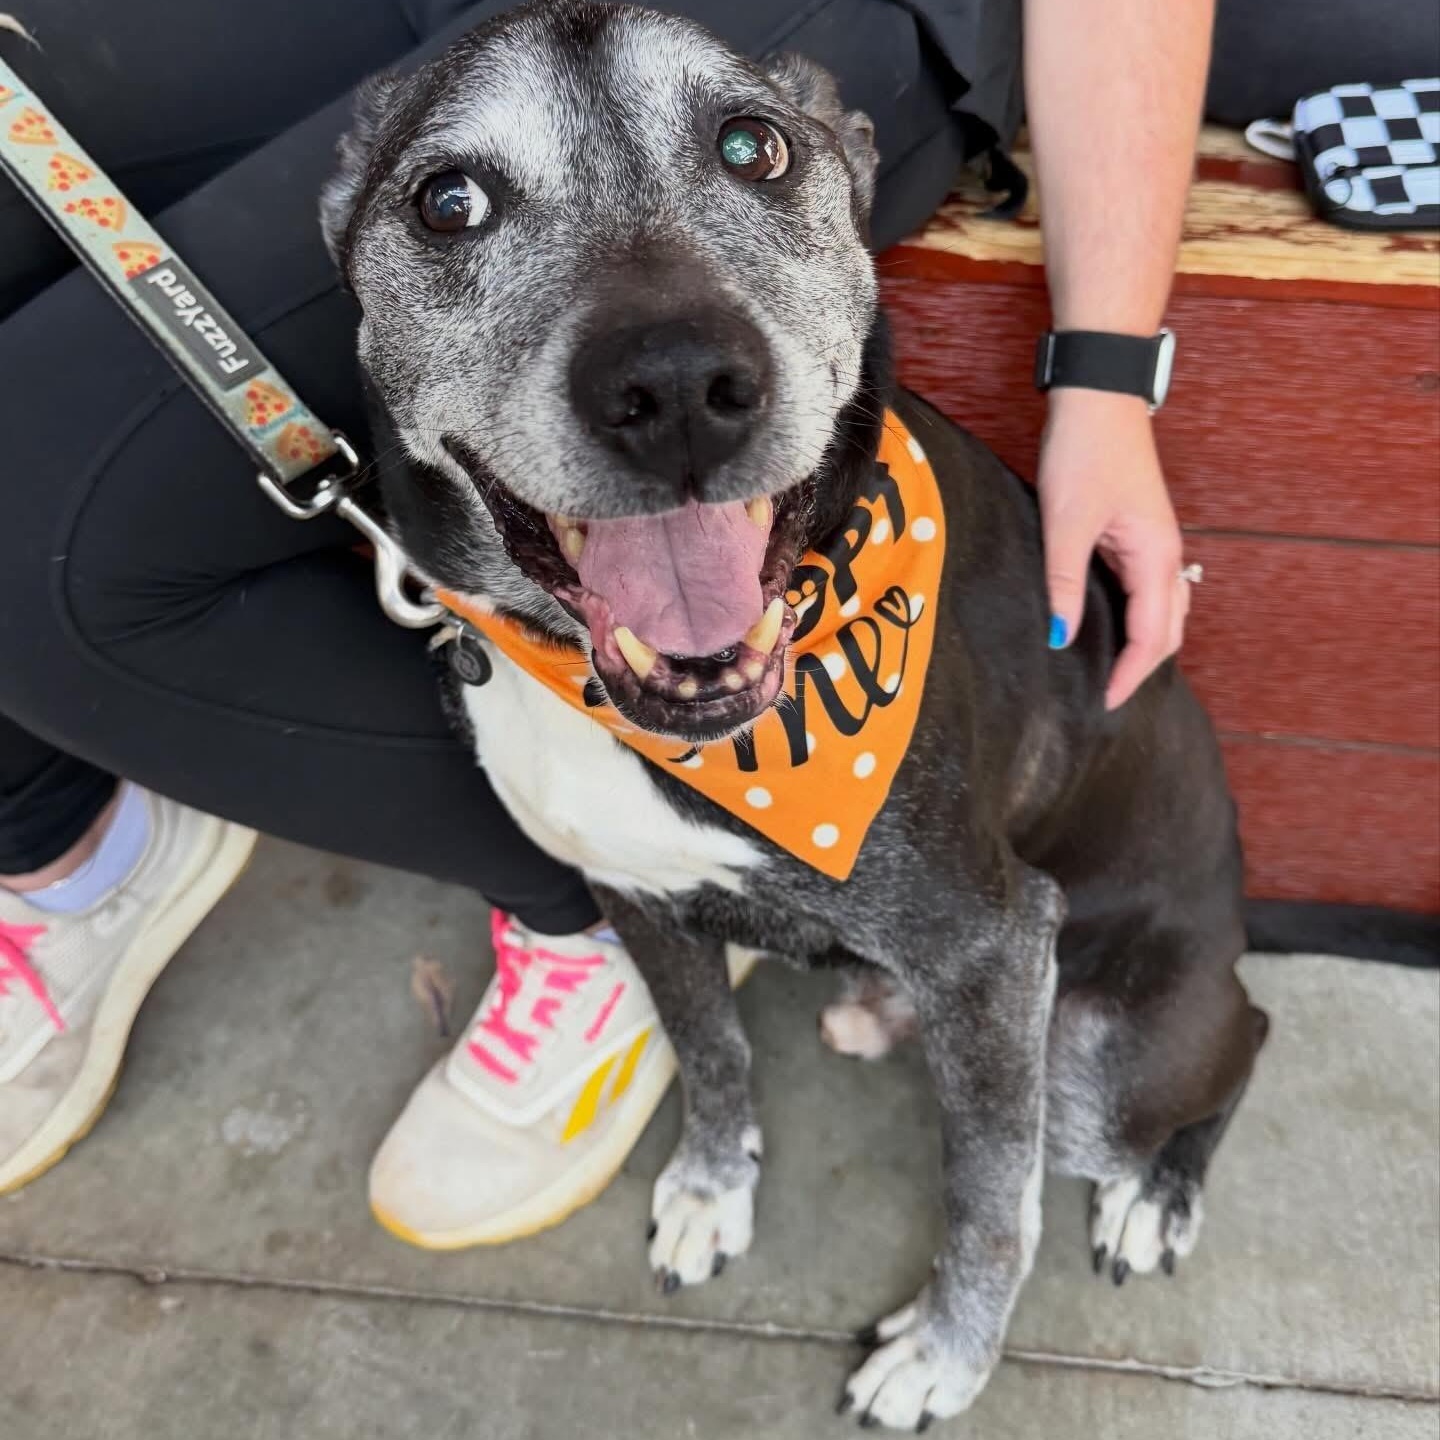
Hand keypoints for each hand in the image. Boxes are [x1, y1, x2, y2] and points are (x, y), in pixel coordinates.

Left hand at [1037, 388, 1187, 709]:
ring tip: (1114, 672)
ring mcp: (1156, 543)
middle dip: (1143, 667)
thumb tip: (1061, 636)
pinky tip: (1113, 626)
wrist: (1099, 397)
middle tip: (1110, 697)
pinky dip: (1140, 617)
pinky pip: (1149, 588)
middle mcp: (1166, 554)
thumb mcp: (1065, 521)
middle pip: (1168, 629)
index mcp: (1155, 556)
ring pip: (1164, 608)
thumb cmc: (1084, 451)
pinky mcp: (1140, 532)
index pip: (1151, 635)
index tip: (1107, 703)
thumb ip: (1063, 581)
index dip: (1130, 674)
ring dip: (1147, 644)